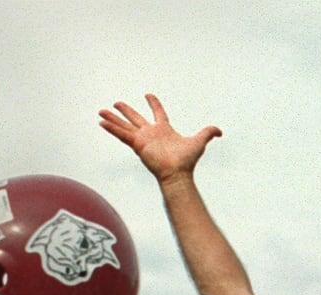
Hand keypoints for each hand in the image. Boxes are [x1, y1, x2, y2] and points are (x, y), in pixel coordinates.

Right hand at [99, 94, 221, 183]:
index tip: (148, 95)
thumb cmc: (187, 161)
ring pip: (125, 125)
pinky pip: (122, 135)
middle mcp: (151, 133)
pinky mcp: (137, 145)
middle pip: (136, 118)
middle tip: (116, 103)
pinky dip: (112, 129)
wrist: (177, 173)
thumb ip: (208, 133)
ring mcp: (142, 139)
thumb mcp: (199, 142)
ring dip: (113, 118)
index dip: (154, 103)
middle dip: (126, 110)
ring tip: (101, 111)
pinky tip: (102, 123)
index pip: (157, 113)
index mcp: (164, 129)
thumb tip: (220, 131)